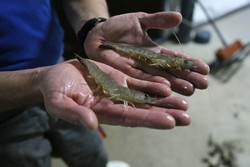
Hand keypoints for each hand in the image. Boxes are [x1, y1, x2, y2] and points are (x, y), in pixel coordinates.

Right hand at [39, 59, 189, 129]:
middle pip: (143, 111)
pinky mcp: (119, 78)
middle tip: (186, 117)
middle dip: (165, 114)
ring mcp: (118, 90)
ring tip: (184, 103)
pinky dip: (153, 85)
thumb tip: (91, 124)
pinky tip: (168, 86)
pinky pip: (139, 82)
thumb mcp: (59, 102)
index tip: (170, 122)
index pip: (129, 118)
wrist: (56, 76)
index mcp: (102, 112)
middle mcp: (115, 103)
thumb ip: (74, 113)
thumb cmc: (55, 91)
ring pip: (145, 97)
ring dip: (165, 101)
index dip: (149, 120)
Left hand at [84, 11, 208, 95]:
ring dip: (174, 84)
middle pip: (170, 71)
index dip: (189, 63)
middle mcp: (148, 63)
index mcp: (154, 51)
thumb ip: (158, 21)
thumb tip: (179, 17)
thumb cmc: (118, 27)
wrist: (97, 34)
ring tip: (190, 90)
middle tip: (203, 85)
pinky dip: (153, 85)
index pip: (175, 58)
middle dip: (187, 78)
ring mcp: (137, 70)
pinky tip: (166, 89)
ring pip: (159, 78)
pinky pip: (140, 80)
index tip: (205, 69)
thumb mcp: (140, 20)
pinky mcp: (125, 74)